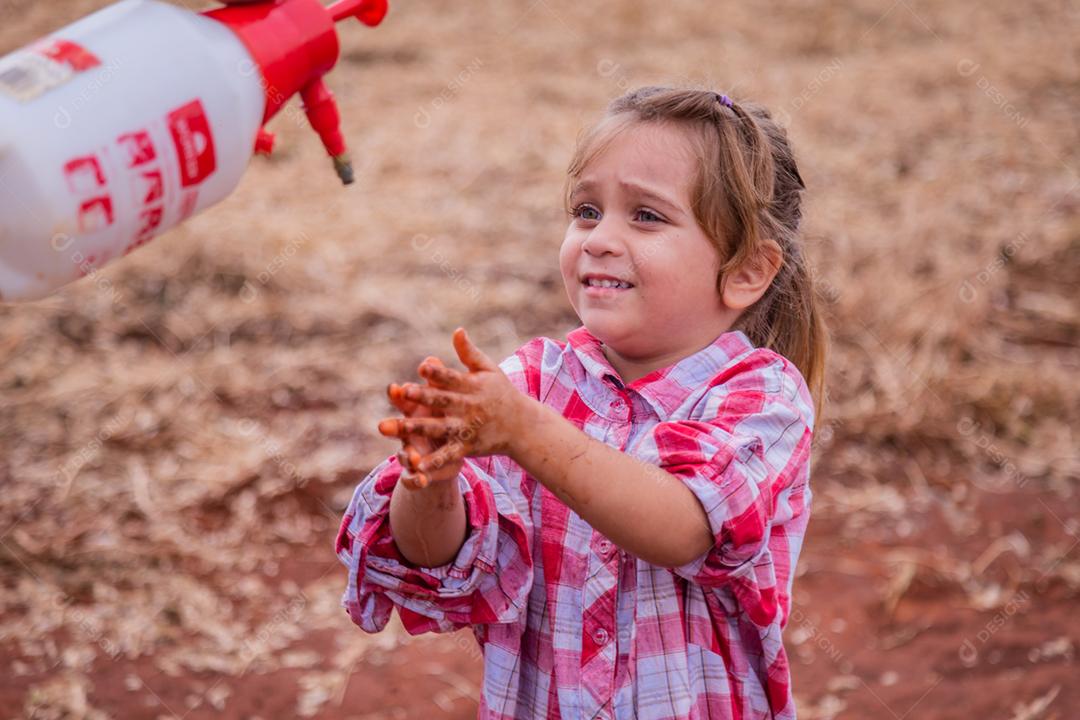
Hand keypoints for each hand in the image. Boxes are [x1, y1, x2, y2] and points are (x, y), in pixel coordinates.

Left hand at [377, 327, 525, 473]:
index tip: (422, 366)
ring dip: (415, 427)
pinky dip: (433, 461)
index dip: (437, 372)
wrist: (522, 426)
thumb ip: (469, 353)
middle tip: (403, 392)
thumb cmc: (501, 392)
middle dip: (422, 396)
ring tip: (392, 427)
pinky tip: (415, 465)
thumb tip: (457, 330)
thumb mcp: (489, 369)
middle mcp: (468, 407)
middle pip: (441, 401)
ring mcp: (466, 428)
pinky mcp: (466, 447)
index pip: (452, 377)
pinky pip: (448, 455)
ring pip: (437, 428)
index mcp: (471, 386)